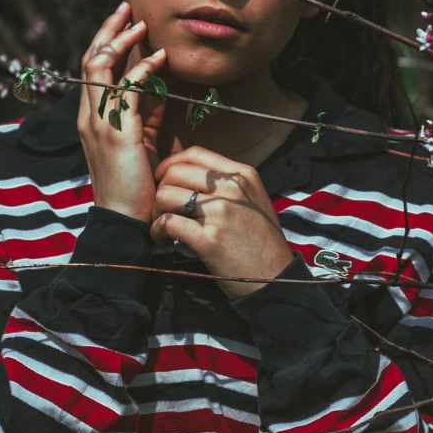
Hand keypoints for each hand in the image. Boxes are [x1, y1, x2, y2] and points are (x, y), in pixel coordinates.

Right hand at [77, 1, 166, 222]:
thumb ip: (145, 114)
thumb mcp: (140, 141)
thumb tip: (158, 89)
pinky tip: (160, 58)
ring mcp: (98, 122)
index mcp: (90, 117)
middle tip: (126, 7)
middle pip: (89, 58)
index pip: (90, 68)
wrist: (125, 220)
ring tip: (141, 24)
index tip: (123, 21)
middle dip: (107, 29)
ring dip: (121, 40)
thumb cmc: (134, 183)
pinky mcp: (116, 130)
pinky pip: (126, 88)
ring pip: (100, 65)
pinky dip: (142, 69)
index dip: (104, 41)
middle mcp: (88, 115)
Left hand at [151, 147, 294, 299]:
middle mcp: (232, 188)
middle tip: (161, 208)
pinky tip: (163, 240)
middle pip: (176, 172)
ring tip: (162, 227)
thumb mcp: (253, 200)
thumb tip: (189, 176)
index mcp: (242, 174)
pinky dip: (157, 231)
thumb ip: (227, 184)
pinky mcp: (209, 239)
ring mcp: (221, 212)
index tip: (163, 179)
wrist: (276, 278)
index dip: (171, 164)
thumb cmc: (261, 241)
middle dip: (160, 189)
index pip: (195, 154)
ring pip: (166, 195)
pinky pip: (167, 223)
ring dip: (156, 211)